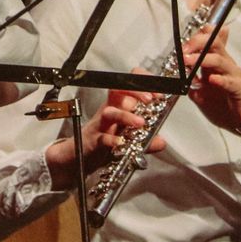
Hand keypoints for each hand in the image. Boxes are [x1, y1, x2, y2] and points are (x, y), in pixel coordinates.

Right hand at [45, 77, 166, 190]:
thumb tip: (161, 141)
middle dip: (136, 92)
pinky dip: (112, 140)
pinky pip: (102, 138)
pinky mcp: (93, 140)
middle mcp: (109, 111)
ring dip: (126, 115)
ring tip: (140, 123)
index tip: (158, 93)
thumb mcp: (129, 140)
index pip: (129, 86)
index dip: (143, 84)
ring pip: (110, 112)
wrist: (79, 157)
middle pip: (118, 91)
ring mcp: (100, 125)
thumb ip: (147, 141)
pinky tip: (121, 143)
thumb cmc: (104, 141)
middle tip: (150, 99)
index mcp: (118, 107)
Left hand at [184, 25, 240, 130]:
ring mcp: (234, 76)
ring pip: (220, 60)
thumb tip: (180, 76)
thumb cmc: (228, 107)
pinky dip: (221, 79)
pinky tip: (212, 79)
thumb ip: (193, 82)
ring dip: (202, 59)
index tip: (182, 42)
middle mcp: (226, 65)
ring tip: (188, 61)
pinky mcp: (240, 89)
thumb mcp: (205, 93)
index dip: (195, 37)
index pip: (208, 41)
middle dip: (196, 42)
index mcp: (216, 64)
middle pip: (213, 44)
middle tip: (183, 49)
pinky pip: (230, 82)